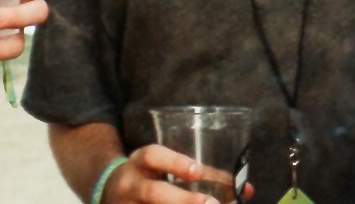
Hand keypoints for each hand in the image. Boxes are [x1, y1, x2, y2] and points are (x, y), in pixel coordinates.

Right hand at [103, 145, 249, 203]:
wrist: (107, 191)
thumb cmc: (149, 175)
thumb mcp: (161, 165)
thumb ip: (198, 174)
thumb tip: (246, 190)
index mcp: (140, 162)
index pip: (153, 156)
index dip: (174, 162)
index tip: (196, 172)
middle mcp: (131, 185)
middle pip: (154, 193)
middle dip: (183, 201)